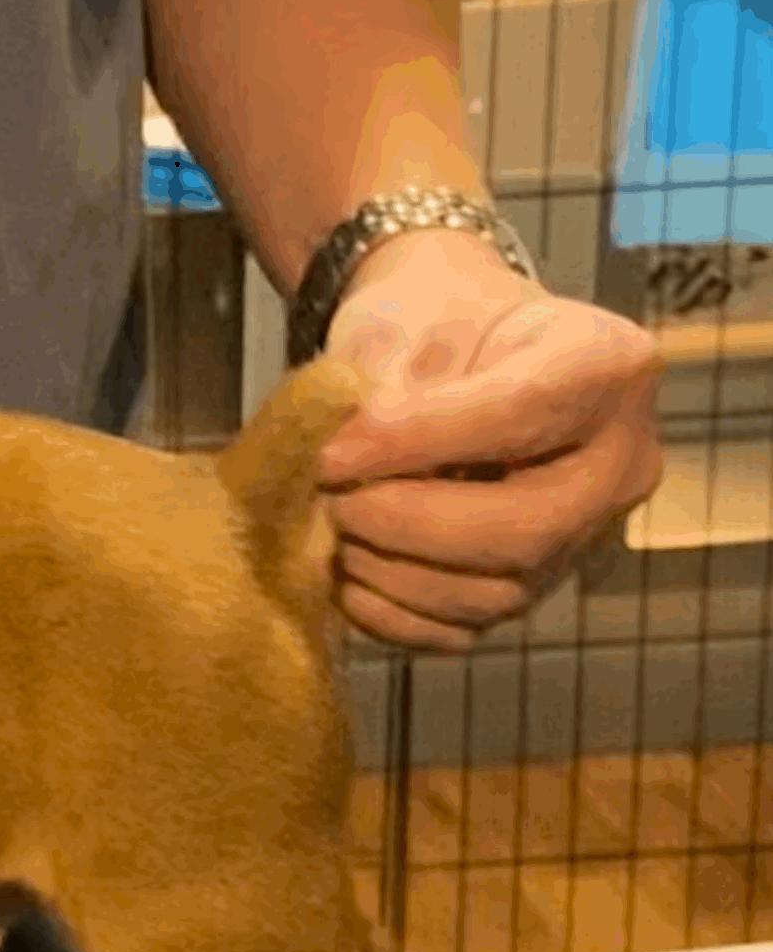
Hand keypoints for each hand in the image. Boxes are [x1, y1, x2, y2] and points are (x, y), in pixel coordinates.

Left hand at [314, 229, 663, 650]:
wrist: (452, 351)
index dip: (417, 442)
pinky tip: (349, 571)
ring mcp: (582, 538)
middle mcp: (620, 463)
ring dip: (391, 571)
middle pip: (526, 528)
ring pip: (493, 593)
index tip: (331, 453)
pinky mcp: (531, 588)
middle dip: (407, 523)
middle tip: (333, 499)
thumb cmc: (434, 325)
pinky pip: (462, 630)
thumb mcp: (403, 321)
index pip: (522, 415)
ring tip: (336, 524)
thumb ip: (379, 391)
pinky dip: (391, 613)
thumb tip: (338, 469)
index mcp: (608, 366)